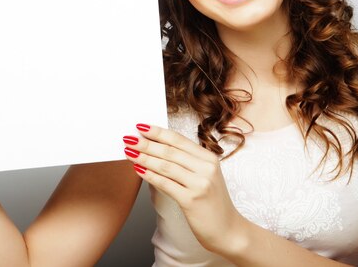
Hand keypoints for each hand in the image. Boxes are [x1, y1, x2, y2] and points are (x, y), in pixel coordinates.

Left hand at [123, 124, 241, 254]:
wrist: (228, 230)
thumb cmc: (212, 203)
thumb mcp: (205, 176)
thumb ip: (187, 162)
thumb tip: (157, 149)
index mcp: (209, 158)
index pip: (179, 140)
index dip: (158, 132)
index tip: (141, 127)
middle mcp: (206, 168)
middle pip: (170, 151)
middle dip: (147, 143)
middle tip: (128, 138)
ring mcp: (200, 184)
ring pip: (166, 166)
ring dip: (145, 158)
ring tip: (129, 152)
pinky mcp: (192, 200)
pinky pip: (166, 184)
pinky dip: (150, 176)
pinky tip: (139, 170)